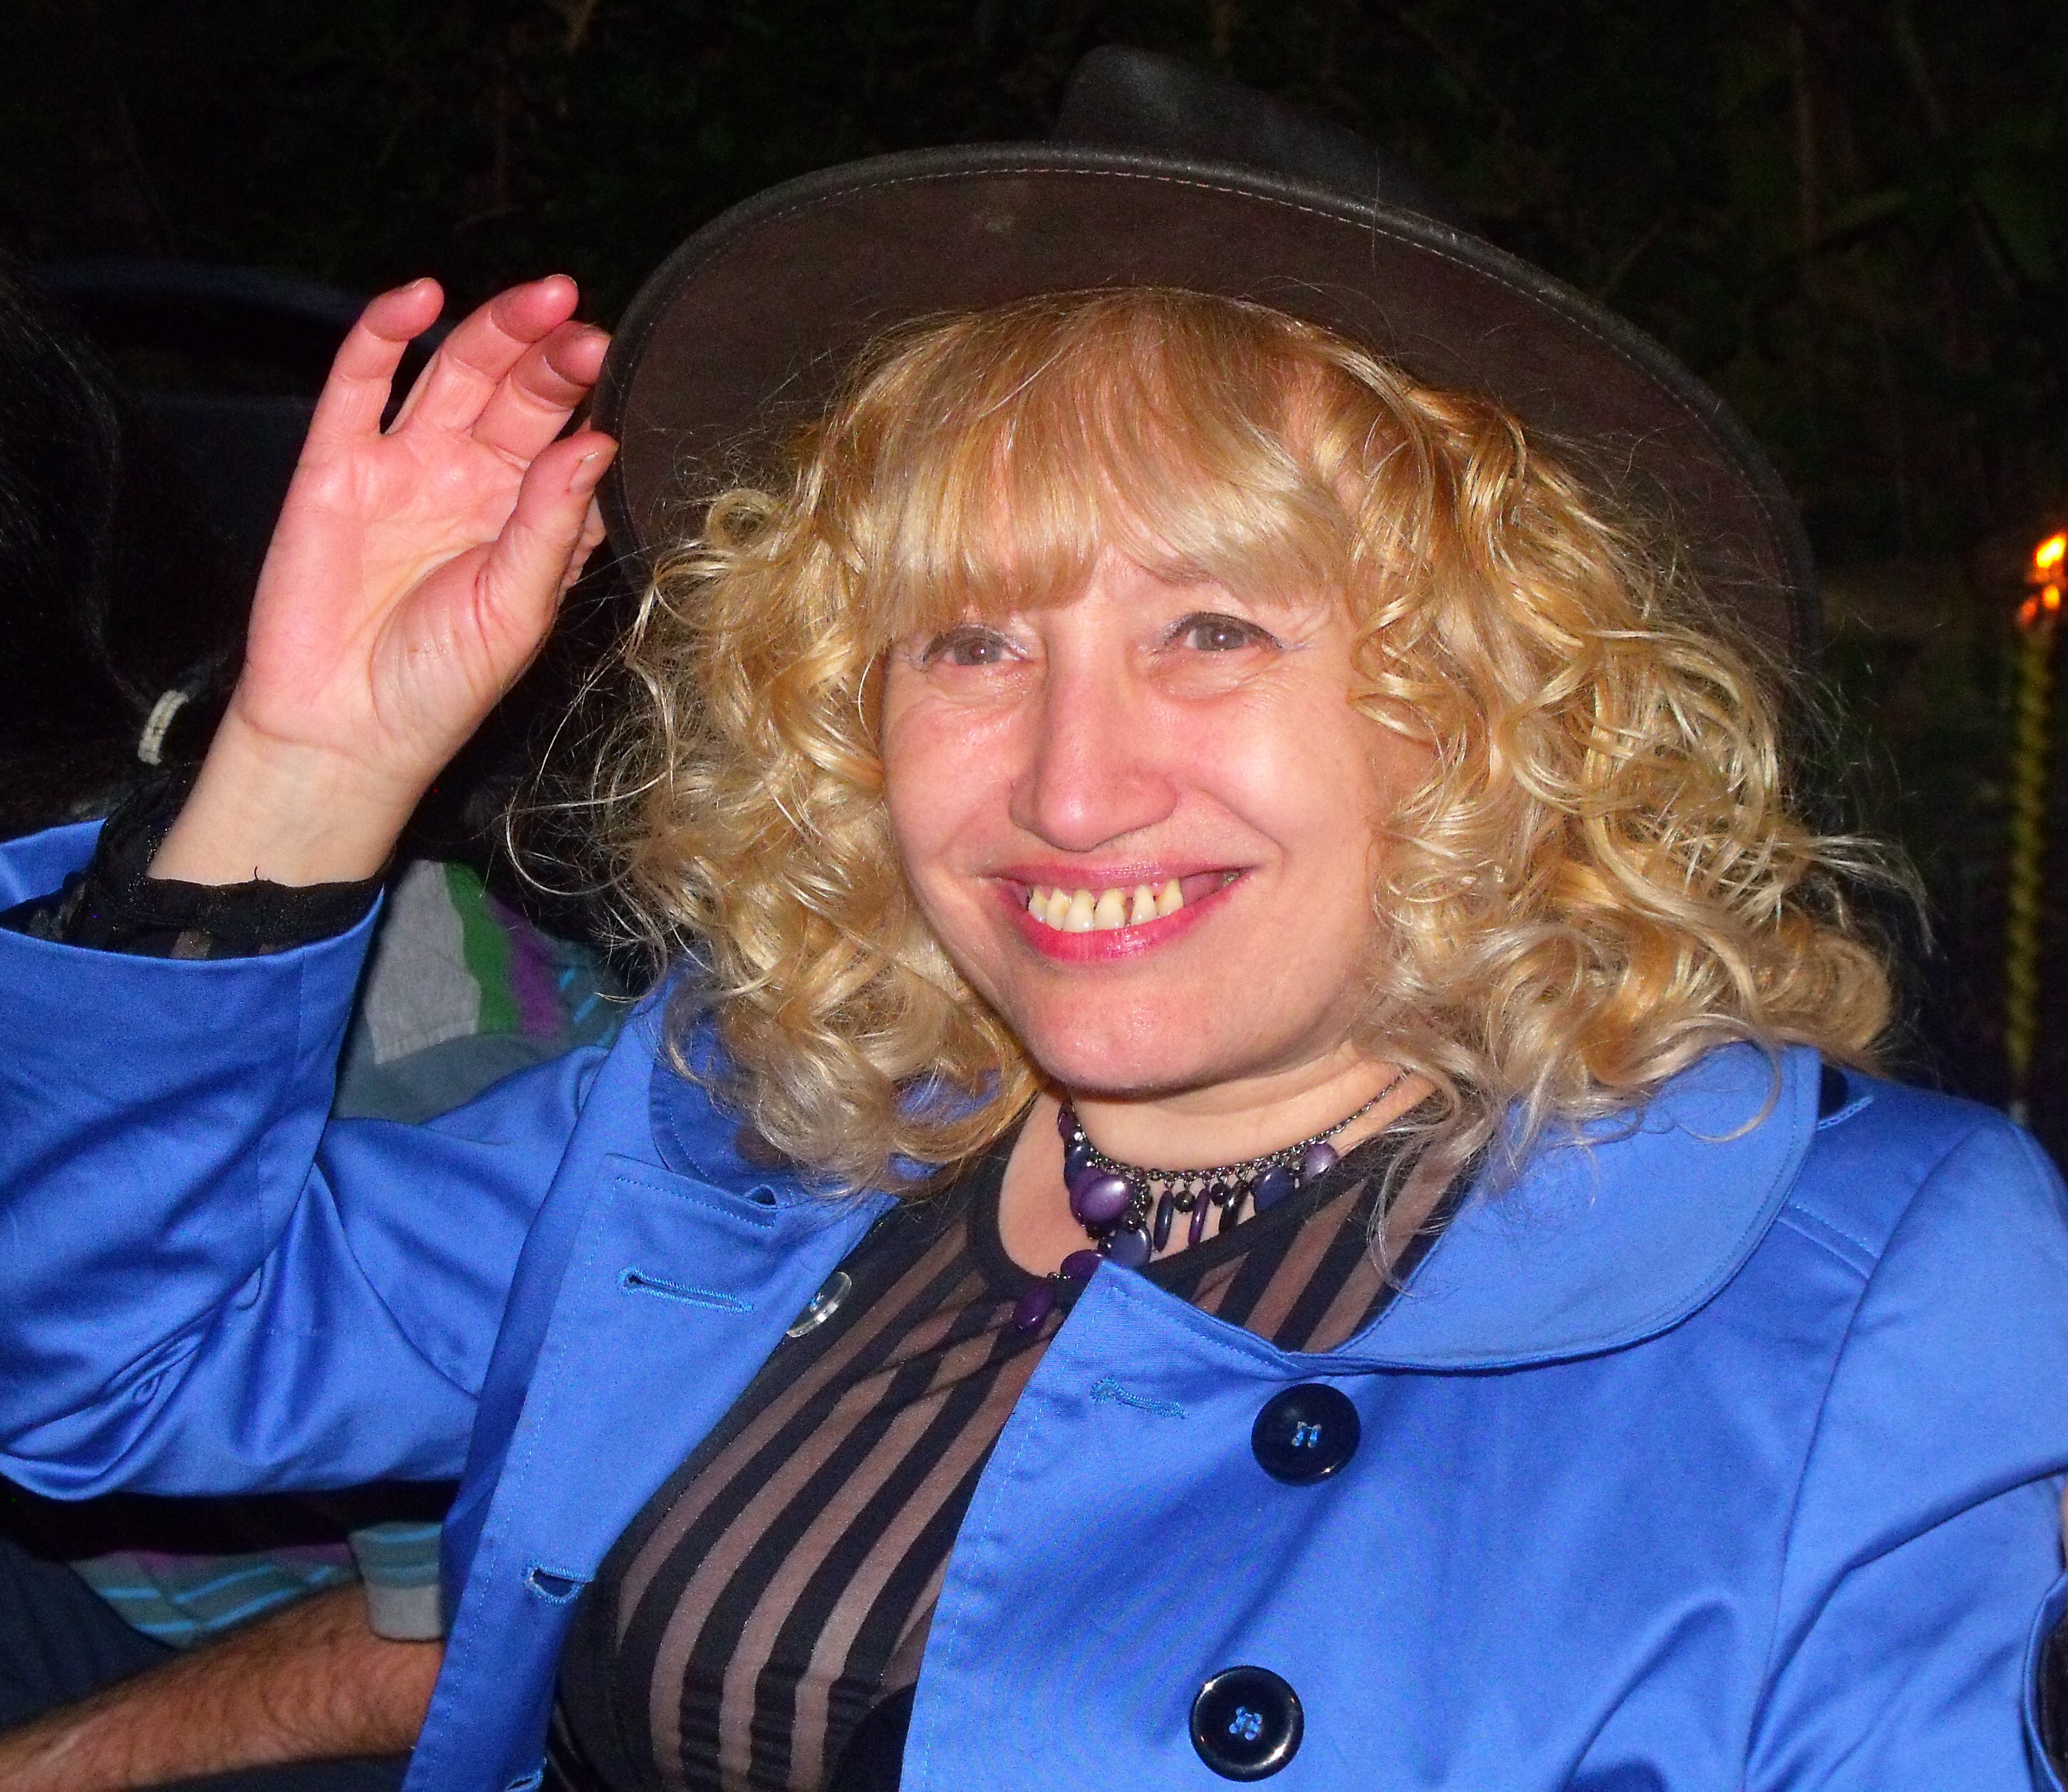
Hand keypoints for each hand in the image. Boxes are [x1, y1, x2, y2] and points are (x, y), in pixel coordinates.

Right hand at [153, 275, 614, 884]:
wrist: (345, 729)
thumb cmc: (440, 684)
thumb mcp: (517, 608)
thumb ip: (553, 522)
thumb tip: (598, 443)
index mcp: (528, 517)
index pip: (568, 437)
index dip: (591, 397)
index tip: (616, 362)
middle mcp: (470, 480)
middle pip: (517, 393)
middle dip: (552, 353)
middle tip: (581, 324)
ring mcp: (404, 465)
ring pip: (452, 372)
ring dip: (493, 330)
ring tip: (538, 300)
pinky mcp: (335, 464)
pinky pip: (358, 383)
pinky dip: (382, 334)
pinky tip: (417, 300)